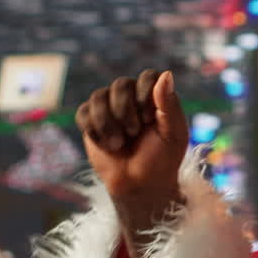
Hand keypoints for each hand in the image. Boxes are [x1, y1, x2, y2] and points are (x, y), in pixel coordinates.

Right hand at [76, 69, 188, 213]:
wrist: (140, 185)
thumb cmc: (162, 159)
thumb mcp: (173, 134)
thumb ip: (169, 104)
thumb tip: (166, 73)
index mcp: (155, 96)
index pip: (148, 76)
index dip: (145, 95)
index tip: (149, 119)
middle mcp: (131, 96)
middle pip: (120, 84)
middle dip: (126, 112)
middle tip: (134, 134)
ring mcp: (109, 107)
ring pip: (98, 97)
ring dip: (108, 123)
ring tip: (119, 143)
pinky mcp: (91, 121)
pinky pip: (84, 112)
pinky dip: (94, 130)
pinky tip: (106, 144)